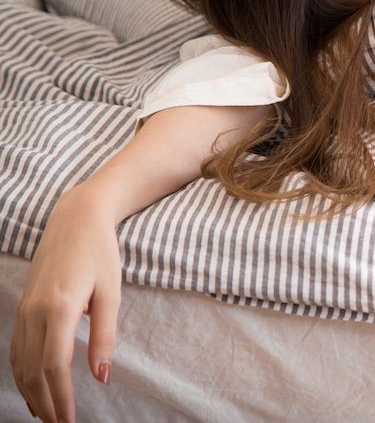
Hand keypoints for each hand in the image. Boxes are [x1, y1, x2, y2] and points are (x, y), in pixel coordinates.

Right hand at [9, 187, 121, 422]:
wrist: (77, 219)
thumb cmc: (101, 253)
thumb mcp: (112, 293)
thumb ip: (106, 336)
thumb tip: (102, 376)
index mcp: (59, 308)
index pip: (55, 366)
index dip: (61, 398)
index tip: (70, 422)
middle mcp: (35, 312)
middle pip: (33, 371)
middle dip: (45, 403)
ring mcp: (24, 309)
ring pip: (20, 363)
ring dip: (31, 393)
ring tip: (46, 416)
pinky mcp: (23, 306)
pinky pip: (16, 348)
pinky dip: (22, 373)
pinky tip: (32, 388)